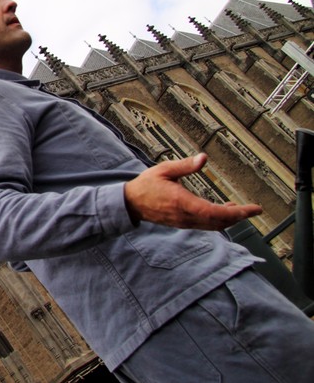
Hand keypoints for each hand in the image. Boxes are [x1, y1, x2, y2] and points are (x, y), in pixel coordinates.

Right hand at [123, 153, 261, 229]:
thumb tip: (203, 158)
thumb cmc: (147, 185)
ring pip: (213, 225)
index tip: (253, 209)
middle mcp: (186, 216)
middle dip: (238, 217)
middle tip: (253, 210)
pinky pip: (205, 225)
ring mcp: (184, 222)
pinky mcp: (183, 223)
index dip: (237, 213)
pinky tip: (223, 211)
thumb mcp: (164, 169)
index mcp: (182, 202)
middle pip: (219, 222)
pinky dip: (218, 220)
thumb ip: (185, 166)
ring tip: (241, 210)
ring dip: (229, 219)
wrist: (131, 203)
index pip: (216, 212)